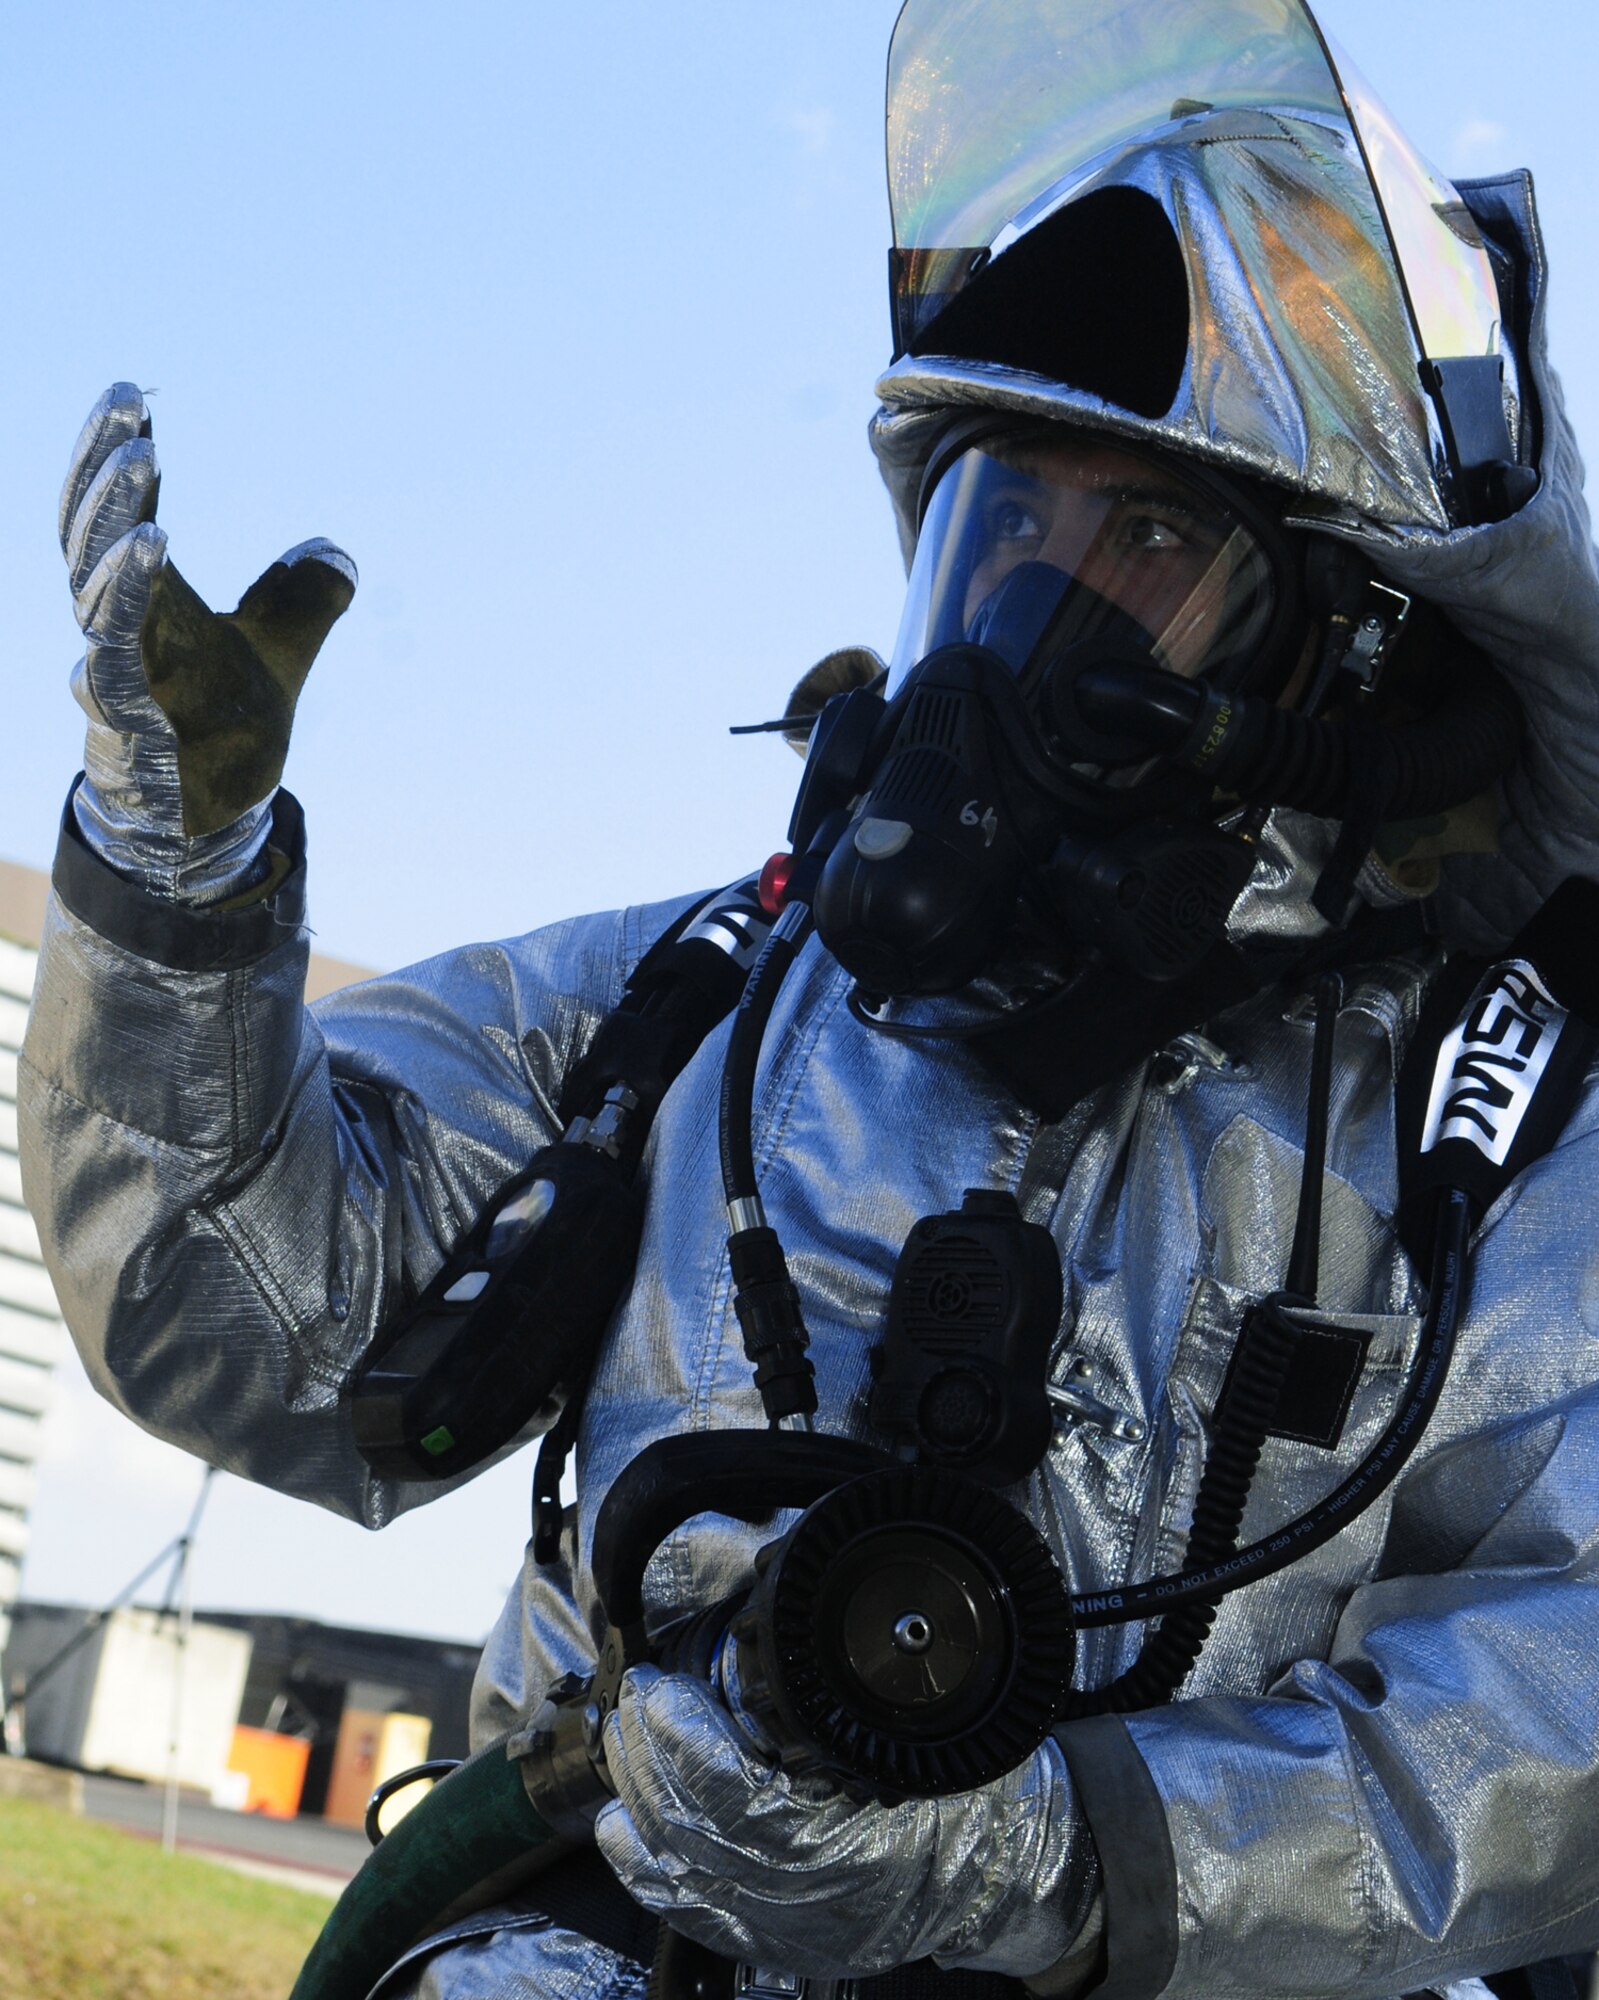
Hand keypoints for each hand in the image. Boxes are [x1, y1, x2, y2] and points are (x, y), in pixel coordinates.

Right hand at [62, 382, 355, 902]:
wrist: (208, 819)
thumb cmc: (221, 733)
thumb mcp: (278, 656)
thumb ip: (302, 603)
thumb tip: (337, 555)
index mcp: (142, 599)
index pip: (117, 513)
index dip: (115, 456)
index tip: (129, 394)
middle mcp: (116, 623)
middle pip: (90, 531)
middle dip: (106, 467)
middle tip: (127, 409)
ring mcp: (113, 664)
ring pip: (92, 577)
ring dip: (113, 513)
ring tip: (142, 454)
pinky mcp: (123, 708)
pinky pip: (113, 640)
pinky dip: (126, 588)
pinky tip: (151, 540)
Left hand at [595, 1666, 1088, 1981]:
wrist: (1008, 1875)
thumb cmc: (977, 1796)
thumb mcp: (924, 1735)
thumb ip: (847, 1703)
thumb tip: (764, 1640)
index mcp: (847, 1846)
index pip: (730, 1797)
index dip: (681, 1741)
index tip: (659, 1687)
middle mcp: (807, 1899)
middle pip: (691, 1829)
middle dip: (648, 1754)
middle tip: (636, 1693)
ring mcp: (786, 1927)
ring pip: (679, 1868)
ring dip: (639, 1795)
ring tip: (625, 1736)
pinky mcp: (775, 1939)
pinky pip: (689, 1911)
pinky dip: (644, 1867)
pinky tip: (618, 1825)